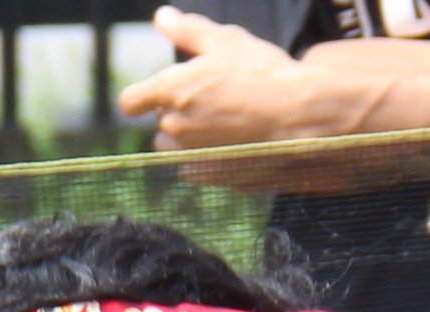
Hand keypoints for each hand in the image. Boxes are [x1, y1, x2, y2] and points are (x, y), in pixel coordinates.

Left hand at [119, 6, 358, 151]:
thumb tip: (162, 18)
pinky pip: (194, 168)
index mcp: (170, 92)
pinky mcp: (210, 175)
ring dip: (187, 136)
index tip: (153, 94)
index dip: (140, 97)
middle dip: (175, 111)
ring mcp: (192, 154)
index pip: (130, 102)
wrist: (299, 115)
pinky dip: (205, 158)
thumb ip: (187, 31)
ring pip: (175, 146)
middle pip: (158, 122)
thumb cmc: (261, 73)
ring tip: (222, 121)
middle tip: (211, 97)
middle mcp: (173, 127)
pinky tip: (229, 143)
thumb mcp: (225, 40)